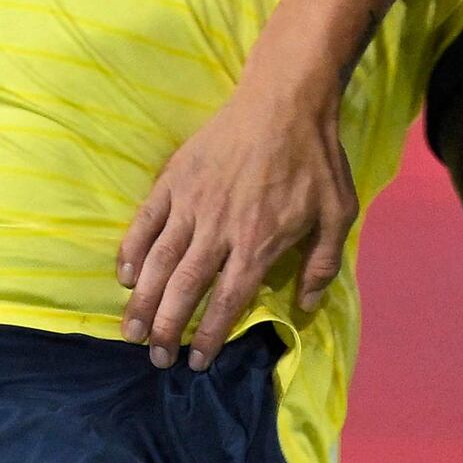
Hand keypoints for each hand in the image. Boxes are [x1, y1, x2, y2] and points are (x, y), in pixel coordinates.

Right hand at [118, 89, 360, 366]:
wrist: (286, 100)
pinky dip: (131, 250)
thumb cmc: (315, 159)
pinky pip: (145, 221)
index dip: (209, 336)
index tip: (196, 362)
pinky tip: (124, 277)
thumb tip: (306, 306)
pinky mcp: (174, 180)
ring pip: (160, 261)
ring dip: (142, 300)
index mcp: (258, 242)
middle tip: (155, 358)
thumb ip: (322, 263)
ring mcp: (192, 203)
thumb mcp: (338, 213)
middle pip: (186, 289)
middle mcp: (220, 229)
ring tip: (129, 331)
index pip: (228, 300)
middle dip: (166, 329)